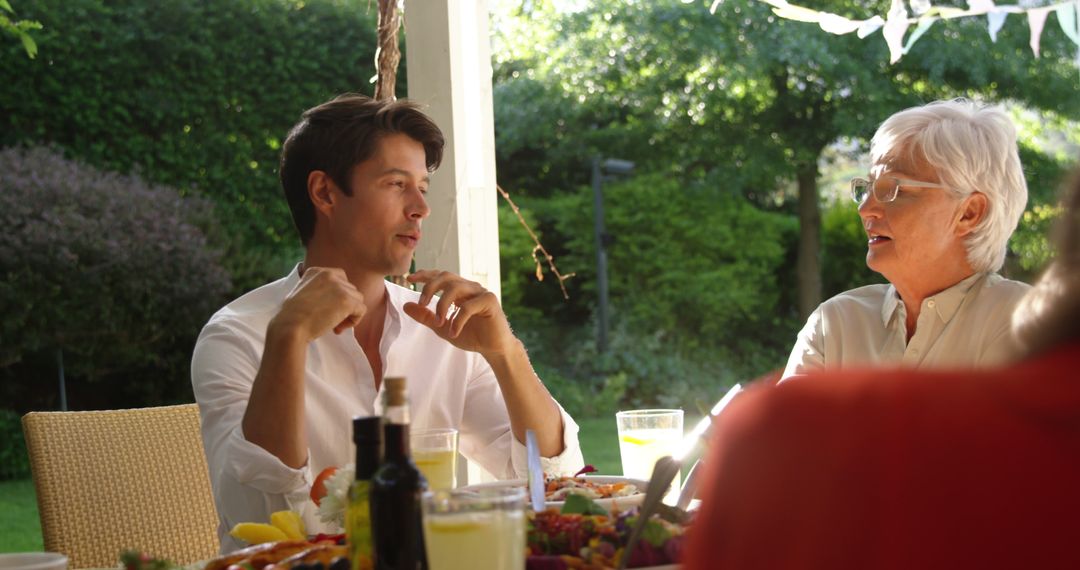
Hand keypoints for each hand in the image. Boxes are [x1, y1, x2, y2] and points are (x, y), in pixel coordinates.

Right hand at [270, 267, 365, 341]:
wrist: (290, 325)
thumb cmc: (291, 315)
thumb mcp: (302, 292)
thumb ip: (318, 289)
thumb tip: (331, 299)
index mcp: (317, 271)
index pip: (339, 280)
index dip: (337, 296)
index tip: (327, 309)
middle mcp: (329, 274)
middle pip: (349, 289)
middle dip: (343, 305)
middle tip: (331, 320)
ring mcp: (340, 286)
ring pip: (357, 299)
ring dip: (348, 313)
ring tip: (334, 326)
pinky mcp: (347, 300)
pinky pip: (361, 310)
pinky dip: (354, 321)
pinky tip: (339, 328)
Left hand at [403, 269, 517, 355]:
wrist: (493, 349)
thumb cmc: (471, 335)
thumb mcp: (442, 327)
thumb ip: (426, 316)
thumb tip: (406, 306)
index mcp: (459, 290)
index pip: (440, 276)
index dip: (425, 275)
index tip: (409, 279)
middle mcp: (470, 287)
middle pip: (447, 277)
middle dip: (430, 287)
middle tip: (422, 303)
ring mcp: (480, 292)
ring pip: (456, 288)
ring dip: (443, 305)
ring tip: (439, 323)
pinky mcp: (490, 301)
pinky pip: (468, 306)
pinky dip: (458, 320)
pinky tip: (453, 332)